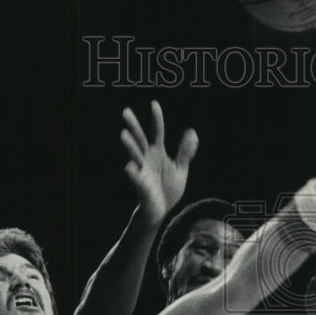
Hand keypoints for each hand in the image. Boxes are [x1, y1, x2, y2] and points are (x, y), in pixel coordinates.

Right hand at [121, 100, 198, 223]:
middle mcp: (147, 159)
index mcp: (157, 152)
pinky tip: (129, 166)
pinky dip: (133, 173)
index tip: (153, 103)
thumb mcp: (180, 169)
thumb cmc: (167, 189)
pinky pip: (136, 179)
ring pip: (135, 156)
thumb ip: (185, 152)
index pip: (157, 131)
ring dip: (130, 146)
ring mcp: (143, 171)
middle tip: (125, 111)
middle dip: (133, 126)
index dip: (156, 118)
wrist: (161, 211)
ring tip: (123, 135)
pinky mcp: (142, 186)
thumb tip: (192, 132)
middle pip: (140, 139)